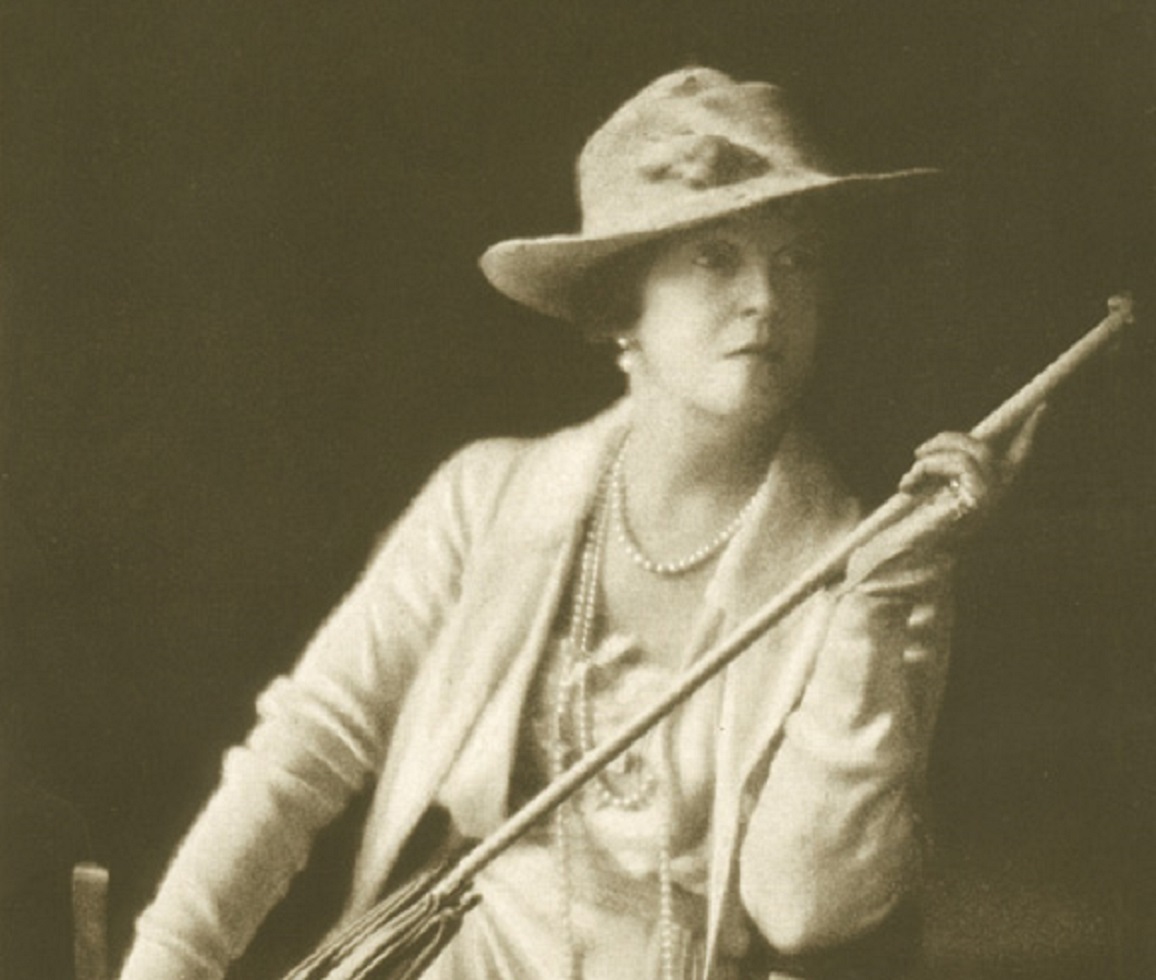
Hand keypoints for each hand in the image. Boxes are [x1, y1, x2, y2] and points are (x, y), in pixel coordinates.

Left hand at [898, 404, 1046, 526]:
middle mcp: (996, 497)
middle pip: (982, 449)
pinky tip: (907, 486)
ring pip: (970, 453)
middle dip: (948, 439)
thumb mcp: (933, 497)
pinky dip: (928, 467)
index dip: (1030, 432)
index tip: (1043, 407)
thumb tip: (938, 448)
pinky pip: (959, 465)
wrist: (910, 561)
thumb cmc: (918, 532)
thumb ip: (947, 476)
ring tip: (908, 477)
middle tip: (917, 452)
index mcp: (989, 494)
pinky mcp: (977, 502)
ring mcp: (990, 500)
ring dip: (932, 457)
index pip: (1018, 458)